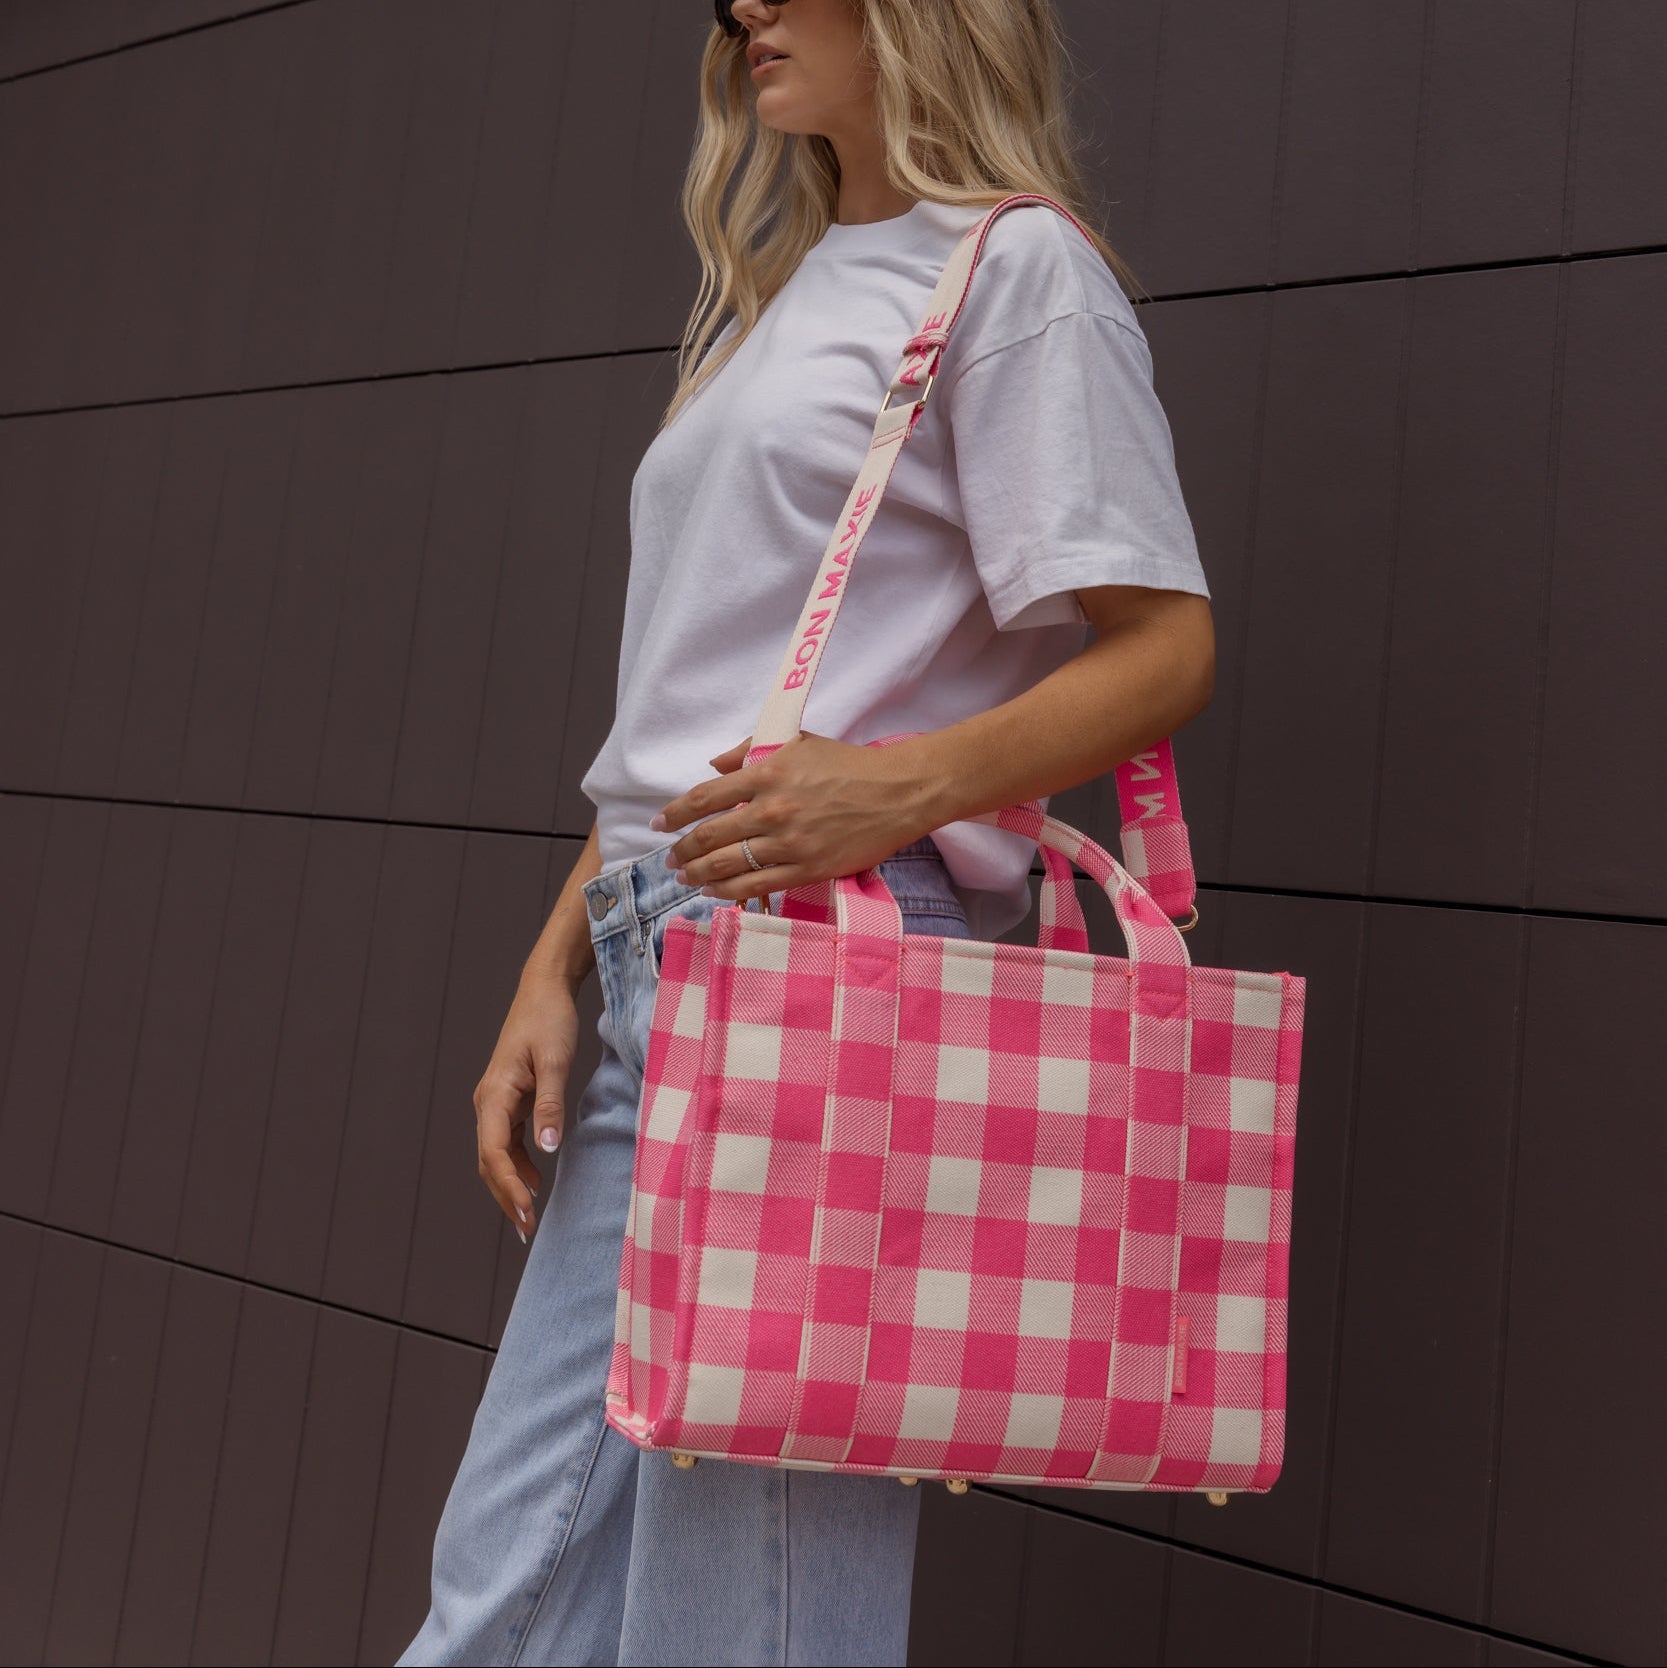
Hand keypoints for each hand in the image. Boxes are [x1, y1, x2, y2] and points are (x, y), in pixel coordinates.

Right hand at [472, 968, 581, 1241]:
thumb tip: (549, 1150)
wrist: (544, 990)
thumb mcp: (556, 1061)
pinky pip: (507, 1141)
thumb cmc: (550, 1021)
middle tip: (527, 1230)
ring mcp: (497, 1102)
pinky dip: (518, 1164)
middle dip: (506, 1197)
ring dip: (510, 1185)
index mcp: (494, 1095)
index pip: (493, 1153)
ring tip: (529, 1217)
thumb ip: (551, 1105)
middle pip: (490, 1162)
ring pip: (496, 1155)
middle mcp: (488, 1102)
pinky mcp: (510, 1099)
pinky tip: (536, 1181)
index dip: (508, 1187)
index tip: (527, 1212)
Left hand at [652, 731, 938, 902]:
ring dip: (698, 873)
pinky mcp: (806, 869)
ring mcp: (788, 842)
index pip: (705, 798)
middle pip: (709, 836)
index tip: (661, 823)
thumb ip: (750, 751)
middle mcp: (771, 810)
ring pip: (727, 865)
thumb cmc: (848, 764)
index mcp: (766, 774)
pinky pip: (756, 885)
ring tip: (685, 876)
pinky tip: (714, 891)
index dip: (675, 813)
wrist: (896, 793)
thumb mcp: (797, 743)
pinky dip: (728, 891)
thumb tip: (715, 766)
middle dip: (681, 850)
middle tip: (670, 858)